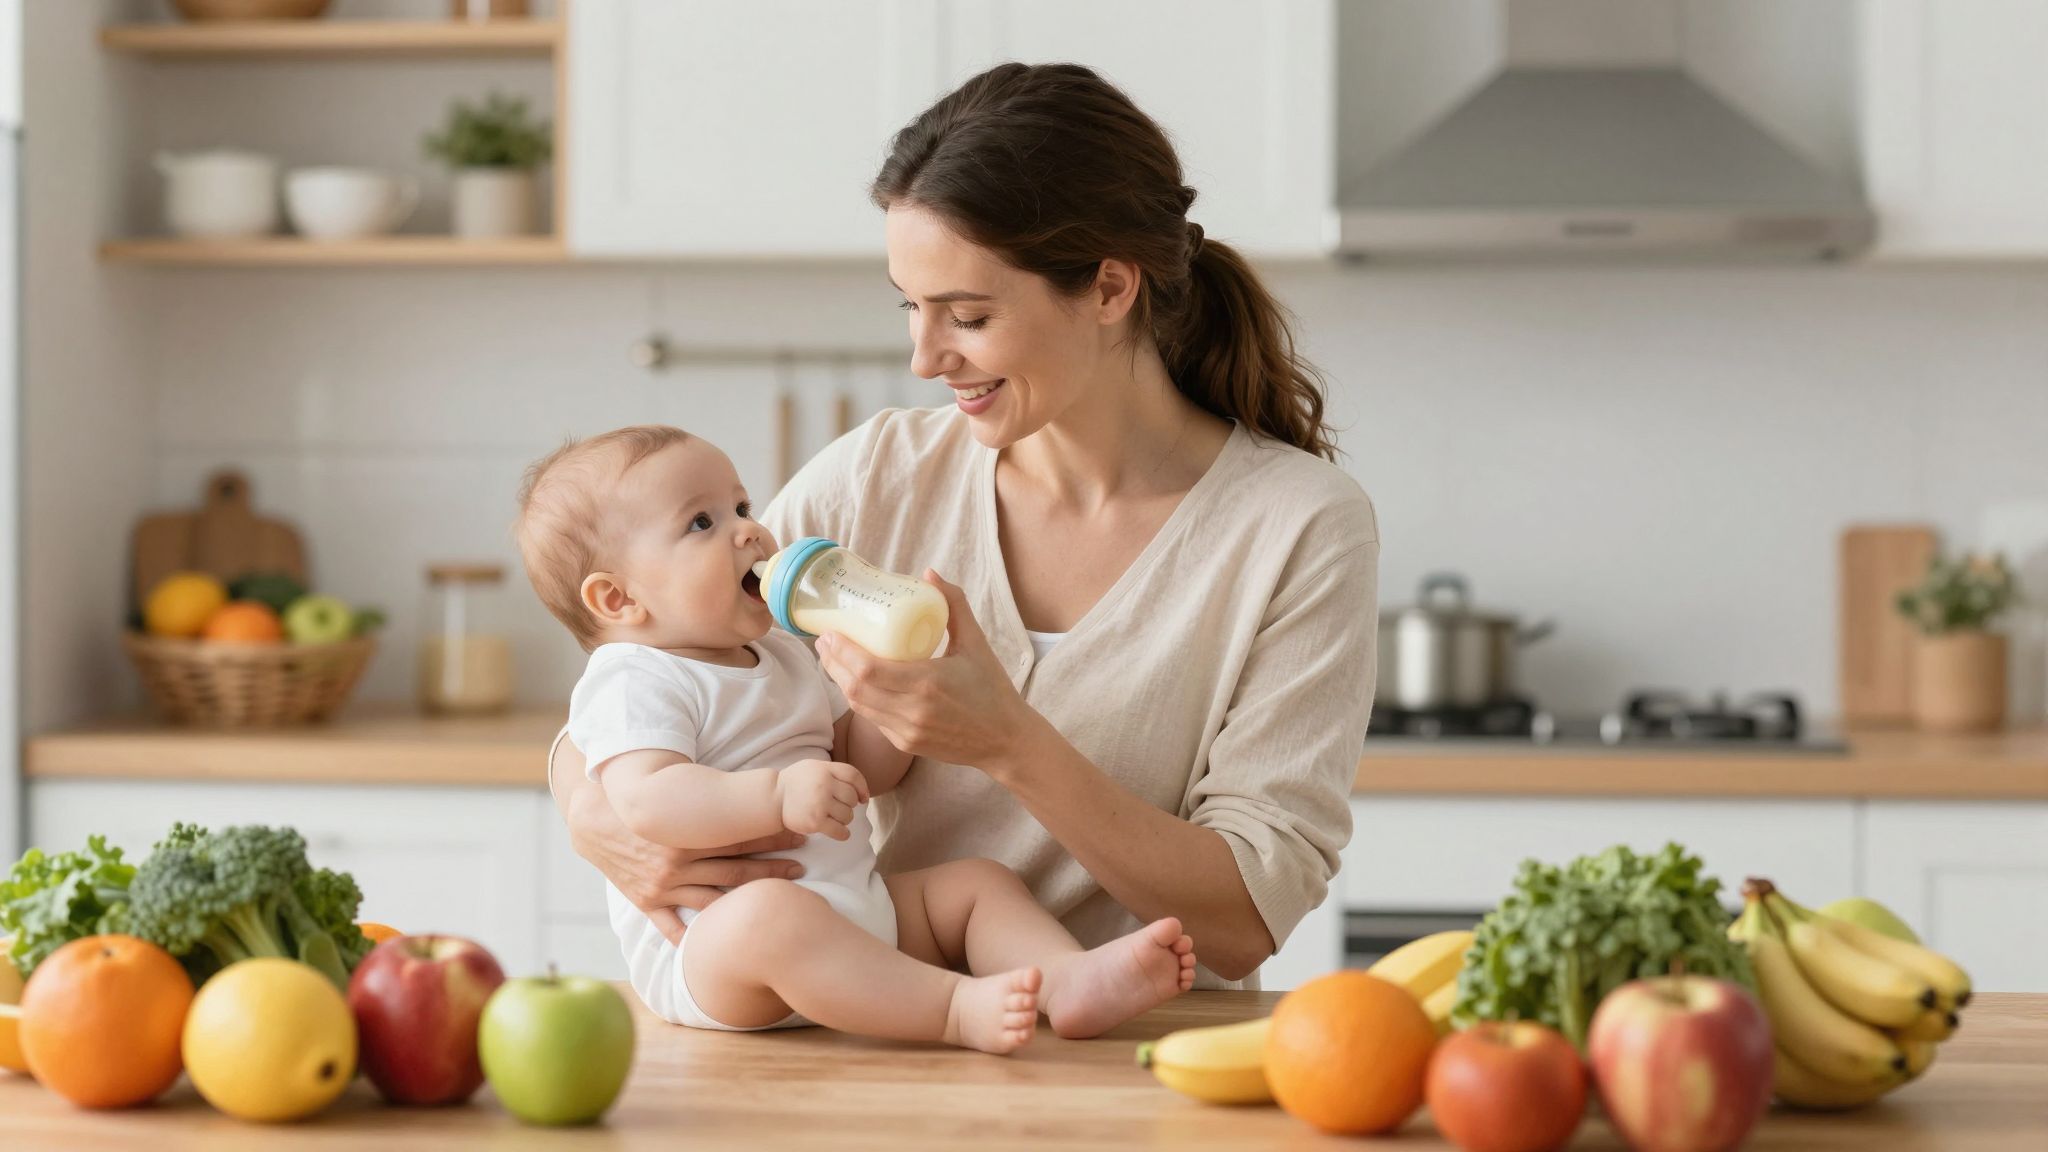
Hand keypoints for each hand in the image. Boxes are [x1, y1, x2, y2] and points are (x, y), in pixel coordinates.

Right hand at [557, 739, 805, 940]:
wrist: (592, 821)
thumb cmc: (639, 805)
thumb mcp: (673, 798)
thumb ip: (708, 802)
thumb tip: (752, 789)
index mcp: (685, 834)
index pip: (740, 836)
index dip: (772, 836)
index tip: (800, 835)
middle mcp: (676, 863)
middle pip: (735, 868)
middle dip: (771, 868)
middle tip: (801, 868)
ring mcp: (662, 886)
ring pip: (714, 898)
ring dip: (745, 899)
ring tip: (774, 900)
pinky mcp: (647, 901)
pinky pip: (672, 926)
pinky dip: (692, 939)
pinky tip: (716, 949)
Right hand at [775, 759, 870, 839]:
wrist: (774, 796)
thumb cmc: (798, 782)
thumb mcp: (815, 767)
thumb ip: (836, 773)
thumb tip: (861, 794)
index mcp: (825, 769)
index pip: (853, 776)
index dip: (862, 788)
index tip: (863, 799)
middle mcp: (824, 785)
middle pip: (852, 798)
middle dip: (849, 805)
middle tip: (838, 808)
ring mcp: (820, 804)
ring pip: (848, 815)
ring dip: (844, 819)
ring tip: (833, 817)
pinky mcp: (815, 822)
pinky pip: (839, 831)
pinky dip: (843, 834)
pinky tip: (840, 832)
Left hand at [815, 571, 1047, 772]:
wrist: (1005, 740)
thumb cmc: (992, 689)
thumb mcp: (976, 642)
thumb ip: (954, 605)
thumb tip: (928, 575)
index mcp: (927, 683)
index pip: (869, 669)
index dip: (842, 651)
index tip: (831, 632)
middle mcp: (912, 711)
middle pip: (855, 687)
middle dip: (833, 663)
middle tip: (824, 639)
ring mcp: (906, 731)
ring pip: (858, 705)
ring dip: (840, 680)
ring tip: (832, 657)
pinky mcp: (905, 744)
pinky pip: (871, 718)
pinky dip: (858, 697)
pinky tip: (853, 680)